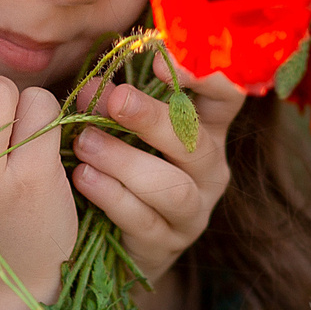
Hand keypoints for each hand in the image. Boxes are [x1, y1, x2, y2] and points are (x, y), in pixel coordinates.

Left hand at [69, 69, 242, 307]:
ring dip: (125, 161)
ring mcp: (194, 211)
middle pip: (196, 140)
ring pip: (172, 186)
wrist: (113, 246)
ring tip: (85, 144)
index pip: (226, 98)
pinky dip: (111, 196)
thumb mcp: (124, 131)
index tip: (162, 62)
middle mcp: (210, 169)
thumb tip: (94, 85)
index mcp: (206, 130)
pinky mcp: (169, 244)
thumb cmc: (121, 170)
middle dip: (153, 117)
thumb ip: (116, 105)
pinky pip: (144, 220)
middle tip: (114, 100)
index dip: (204, 78)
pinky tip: (83, 179)